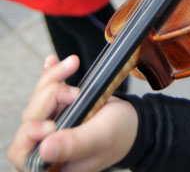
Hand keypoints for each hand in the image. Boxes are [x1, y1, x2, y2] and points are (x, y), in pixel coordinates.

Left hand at [9, 55, 137, 171]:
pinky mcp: (57, 108)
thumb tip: (44, 149)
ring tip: (73, 65)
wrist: (132, 120)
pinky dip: (49, 73)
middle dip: (49, 97)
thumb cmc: (120, 133)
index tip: (51, 123)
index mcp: (53, 163)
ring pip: (38, 99)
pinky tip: (52, 61)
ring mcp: (51, 126)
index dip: (29, 134)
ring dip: (53, 78)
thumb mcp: (100, 137)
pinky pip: (46, 88)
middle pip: (30, 119)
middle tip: (75, 92)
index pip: (23, 152)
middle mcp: (47, 145)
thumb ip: (73, 144)